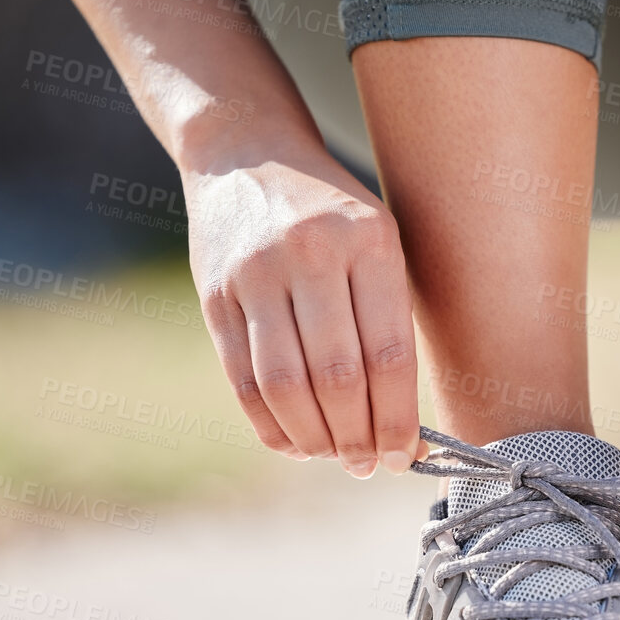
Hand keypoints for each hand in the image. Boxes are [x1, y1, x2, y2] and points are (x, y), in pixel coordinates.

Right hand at [186, 147, 421, 475]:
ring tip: (333, 455)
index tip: (404, 456)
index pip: (387, 353)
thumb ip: (390, 319)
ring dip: (313, 438)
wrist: (247, 155)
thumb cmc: (333, 214)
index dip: (396, 419)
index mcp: (370, 240)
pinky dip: (270, 425)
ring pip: (285, 386)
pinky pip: (243, 380)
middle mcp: (311, 253)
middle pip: (336, 376)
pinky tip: (294, 442)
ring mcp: (256, 273)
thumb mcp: (379, 241)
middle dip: (356, 436)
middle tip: (366, 465)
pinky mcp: (215, 295)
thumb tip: (404, 425)